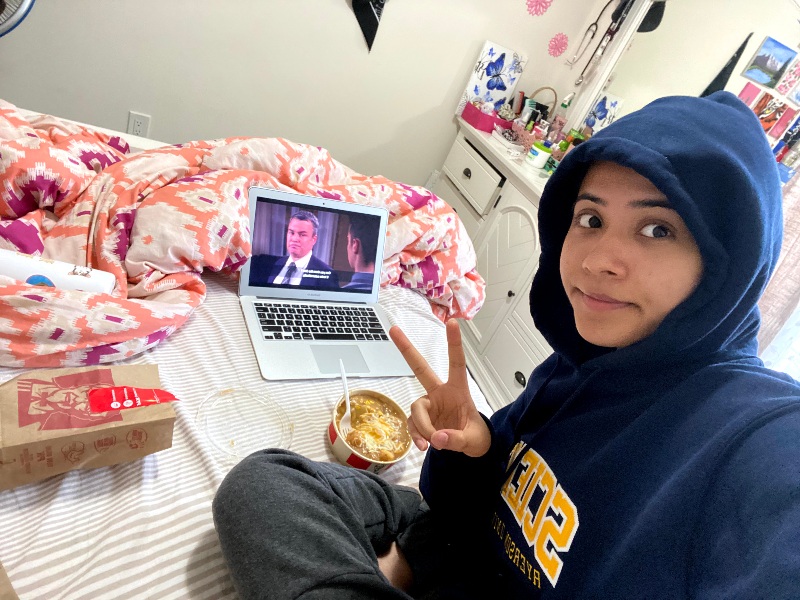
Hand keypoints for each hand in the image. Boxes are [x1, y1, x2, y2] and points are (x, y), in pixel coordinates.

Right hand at [389, 319, 490, 457]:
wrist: (471, 450)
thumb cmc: (477, 438)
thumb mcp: (473, 441)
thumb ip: (456, 439)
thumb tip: (437, 438)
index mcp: (458, 390)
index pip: (456, 363)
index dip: (454, 343)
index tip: (451, 322)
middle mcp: (440, 393)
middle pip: (420, 368)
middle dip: (406, 349)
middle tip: (393, 329)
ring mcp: (429, 405)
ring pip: (416, 409)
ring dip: (422, 427)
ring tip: (431, 443)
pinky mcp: (421, 419)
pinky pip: (412, 424)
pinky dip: (415, 436)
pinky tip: (422, 446)